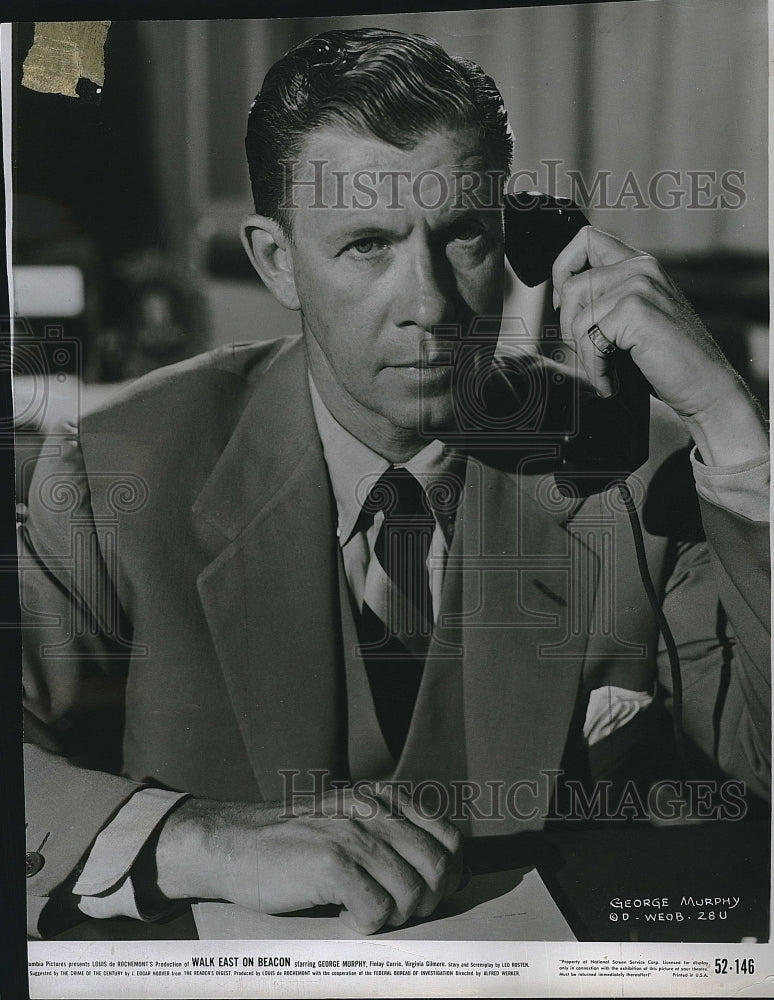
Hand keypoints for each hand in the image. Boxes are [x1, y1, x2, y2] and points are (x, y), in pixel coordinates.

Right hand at [154, 784, 463, 933]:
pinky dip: (368, 924)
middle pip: (439, 868)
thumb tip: (446, 875)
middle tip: (396, 911)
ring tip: (365, 912)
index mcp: (384, 799)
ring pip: (413, 892)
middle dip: (427, 901)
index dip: (449, 875)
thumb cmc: (292, 844)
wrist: (232, 842)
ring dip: (396, 915)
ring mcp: (353, 835)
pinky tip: (345, 916)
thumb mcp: (350, 822)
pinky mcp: (331, 863)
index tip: (430, 895)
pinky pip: (378, 910)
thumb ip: (392, 836)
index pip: (450, 839)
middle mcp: (374, 811)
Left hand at [552, 226, 767, 465]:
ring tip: (605, 372)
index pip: (586, 239)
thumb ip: (606, 299)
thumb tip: (560, 299)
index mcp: (640, 264)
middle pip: (571, 284)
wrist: (705, 386)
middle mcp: (642, 267)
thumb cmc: (667, 360)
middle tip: (590, 354)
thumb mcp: (633, 319)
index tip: (565, 305)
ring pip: (576, 317)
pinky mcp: (636, 310)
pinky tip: (610, 381)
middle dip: (569, 327)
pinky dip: (594, 368)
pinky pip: (589, 339)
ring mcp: (640, 286)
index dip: (563, 269)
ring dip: (584, 354)